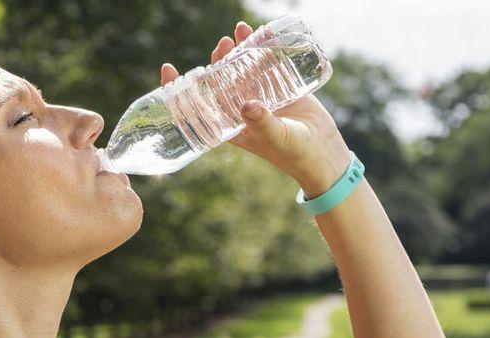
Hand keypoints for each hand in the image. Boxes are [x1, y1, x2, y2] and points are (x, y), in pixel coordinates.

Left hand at [160, 21, 351, 190]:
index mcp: (229, 125)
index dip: (178, 88)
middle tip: (221, 45)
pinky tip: (261, 33)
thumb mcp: (276, 138)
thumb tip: (247, 106)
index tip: (167, 68)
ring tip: (238, 32)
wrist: (322, 150)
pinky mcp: (278, 87)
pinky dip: (263, 48)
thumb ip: (261, 123)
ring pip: (242, 69)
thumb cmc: (294, 152)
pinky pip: (266, 64)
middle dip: (216, 61)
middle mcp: (240, 109)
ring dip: (238, 51)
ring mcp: (258, 96)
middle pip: (219, 81)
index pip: (196, 105)